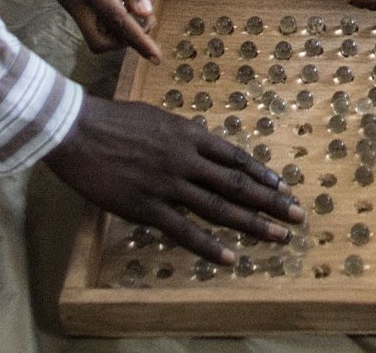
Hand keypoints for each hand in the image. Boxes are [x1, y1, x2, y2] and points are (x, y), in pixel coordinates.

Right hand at [37, 0, 158, 58]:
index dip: (137, 41)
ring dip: (116, 23)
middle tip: (145, 12)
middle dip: (125, 37)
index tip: (155, 56)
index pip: (115, 21)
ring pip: (94, 31)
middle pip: (99, 40)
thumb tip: (144, 12)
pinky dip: (107, 13)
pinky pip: (89, 18)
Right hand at [43, 93, 303, 264]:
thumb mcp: (157, 118)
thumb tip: (201, 139)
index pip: (235, 157)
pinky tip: (230, 258)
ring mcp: (168, 184)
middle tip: (297, 216)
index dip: (261, 174)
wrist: (77, 129)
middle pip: (237, 184)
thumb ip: (182, 133)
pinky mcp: (146, 207)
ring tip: (279, 236)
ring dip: (252, 224)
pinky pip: (184, 230)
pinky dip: (209, 246)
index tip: (283, 187)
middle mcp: (186, 159)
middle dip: (270, 201)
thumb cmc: (113, 120)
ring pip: (219, 208)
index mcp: (189, 135)